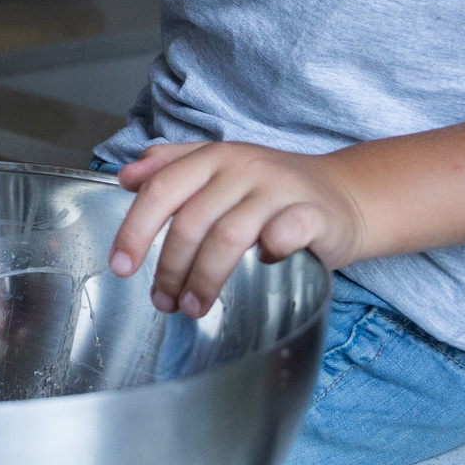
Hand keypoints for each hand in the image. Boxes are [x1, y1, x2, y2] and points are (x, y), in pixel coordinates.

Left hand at [111, 142, 364, 315]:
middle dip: (169, 268)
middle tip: (163, 301)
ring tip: (193, 306)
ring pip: (229, 234)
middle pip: (191, 220)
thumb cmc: (271, 190)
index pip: (161, 190)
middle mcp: (242, 167)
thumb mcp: (218, 167)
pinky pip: (286, 232)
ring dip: (205, 277)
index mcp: (212, 157)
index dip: (134, 229)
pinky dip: (270, 252)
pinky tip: (262, 268)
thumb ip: (170, 167)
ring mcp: (279, 189)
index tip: (121, 266)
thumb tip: (126, 177)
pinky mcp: (313, 213)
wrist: (344, 192)